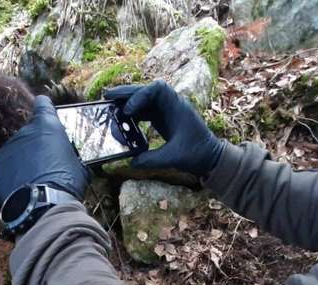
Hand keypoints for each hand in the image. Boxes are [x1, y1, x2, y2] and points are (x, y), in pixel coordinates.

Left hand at [0, 96, 90, 204]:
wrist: (42, 204)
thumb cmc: (66, 183)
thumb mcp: (79, 166)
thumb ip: (71, 155)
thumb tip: (73, 161)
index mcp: (48, 125)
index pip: (43, 103)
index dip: (45, 108)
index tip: (45, 112)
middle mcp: (26, 130)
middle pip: (31, 131)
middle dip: (37, 142)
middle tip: (46, 161)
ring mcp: (10, 145)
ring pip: (19, 147)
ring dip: (24, 157)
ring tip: (34, 177)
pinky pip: (8, 161)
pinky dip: (13, 169)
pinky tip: (23, 183)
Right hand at [105, 81, 225, 175]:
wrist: (210, 157)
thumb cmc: (197, 154)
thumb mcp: (173, 158)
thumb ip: (152, 160)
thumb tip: (131, 161)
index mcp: (177, 107)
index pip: (157, 89)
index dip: (140, 96)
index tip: (128, 111)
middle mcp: (171, 104)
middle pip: (146, 91)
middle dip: (126, 93)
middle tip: (106, 96)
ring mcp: (166, 111)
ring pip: (143, 100)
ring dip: (126, 102)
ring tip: (109, 107)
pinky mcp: (163, 119)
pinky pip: (144, 111)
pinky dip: (132, 114)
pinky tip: (121, 121)